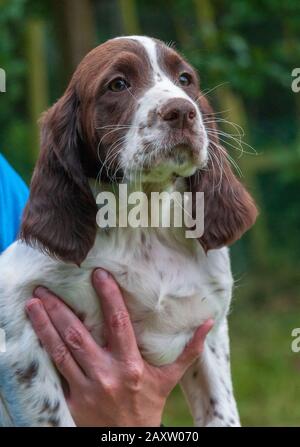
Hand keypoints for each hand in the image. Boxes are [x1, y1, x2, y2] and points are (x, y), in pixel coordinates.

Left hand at [26, 269, 212, 426]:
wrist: (129, 439)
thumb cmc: (149, 406)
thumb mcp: (170, 379)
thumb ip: (188, 351)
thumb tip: (208, 323)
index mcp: (131, 365)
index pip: (119, 323)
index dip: (108, 297)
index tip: (98, 275)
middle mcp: (107, 374)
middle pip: (78, 336)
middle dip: (59, 310)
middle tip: (44, 288)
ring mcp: (86, 388)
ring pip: (61, 352)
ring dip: (44, 327)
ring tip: (32, 305)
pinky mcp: (71, 401)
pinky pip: (54, 372)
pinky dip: (42, 352)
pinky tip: (32, 334)